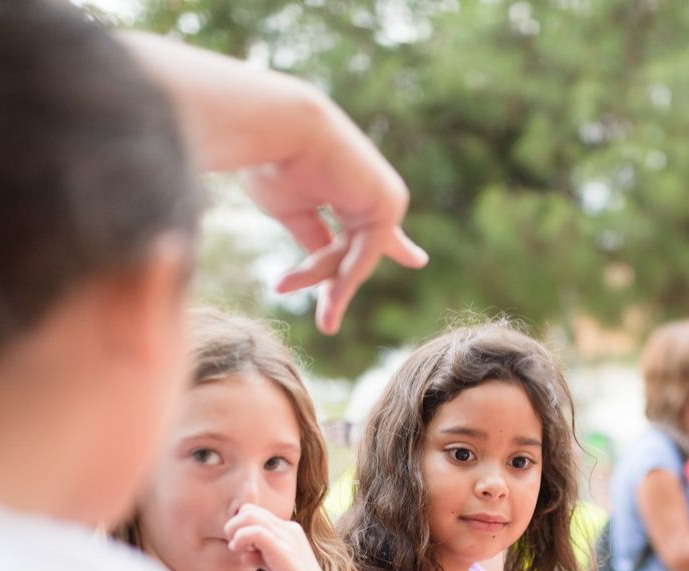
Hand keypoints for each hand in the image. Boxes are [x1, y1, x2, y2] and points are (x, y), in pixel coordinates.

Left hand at [223, 503, 337, 570]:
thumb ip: (263, 556)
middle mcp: (289, 530)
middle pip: (250, 510)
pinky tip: (240, 553)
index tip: (238, 547)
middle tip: (233, 547)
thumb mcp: (277, 568)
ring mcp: (287, 539)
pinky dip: (241, 538)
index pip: (256, 513)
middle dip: (234, 526)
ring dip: (234, 530)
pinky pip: (256, 533)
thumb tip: (245, 552)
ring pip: (250, 516)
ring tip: (235, 549)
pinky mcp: (283, 552)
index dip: (240, 527)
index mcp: (289, 532)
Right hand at [245, 130, 427, 333]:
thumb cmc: (271, 161)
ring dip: (320, 279)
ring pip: (353, 257)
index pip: (366, 226)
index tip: (418, 259)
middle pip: (353, 250)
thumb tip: (325, 272)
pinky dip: (345, 282)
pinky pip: (365, 257)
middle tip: (332, 323)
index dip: (393, 246)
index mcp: (347, 187)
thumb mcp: (291, 210)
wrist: (277, 128)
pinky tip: (332, 305)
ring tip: (304, 305)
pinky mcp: (389, 206)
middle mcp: (368, 191)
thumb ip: (313, 239)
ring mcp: (382, 197)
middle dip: (336, 282)